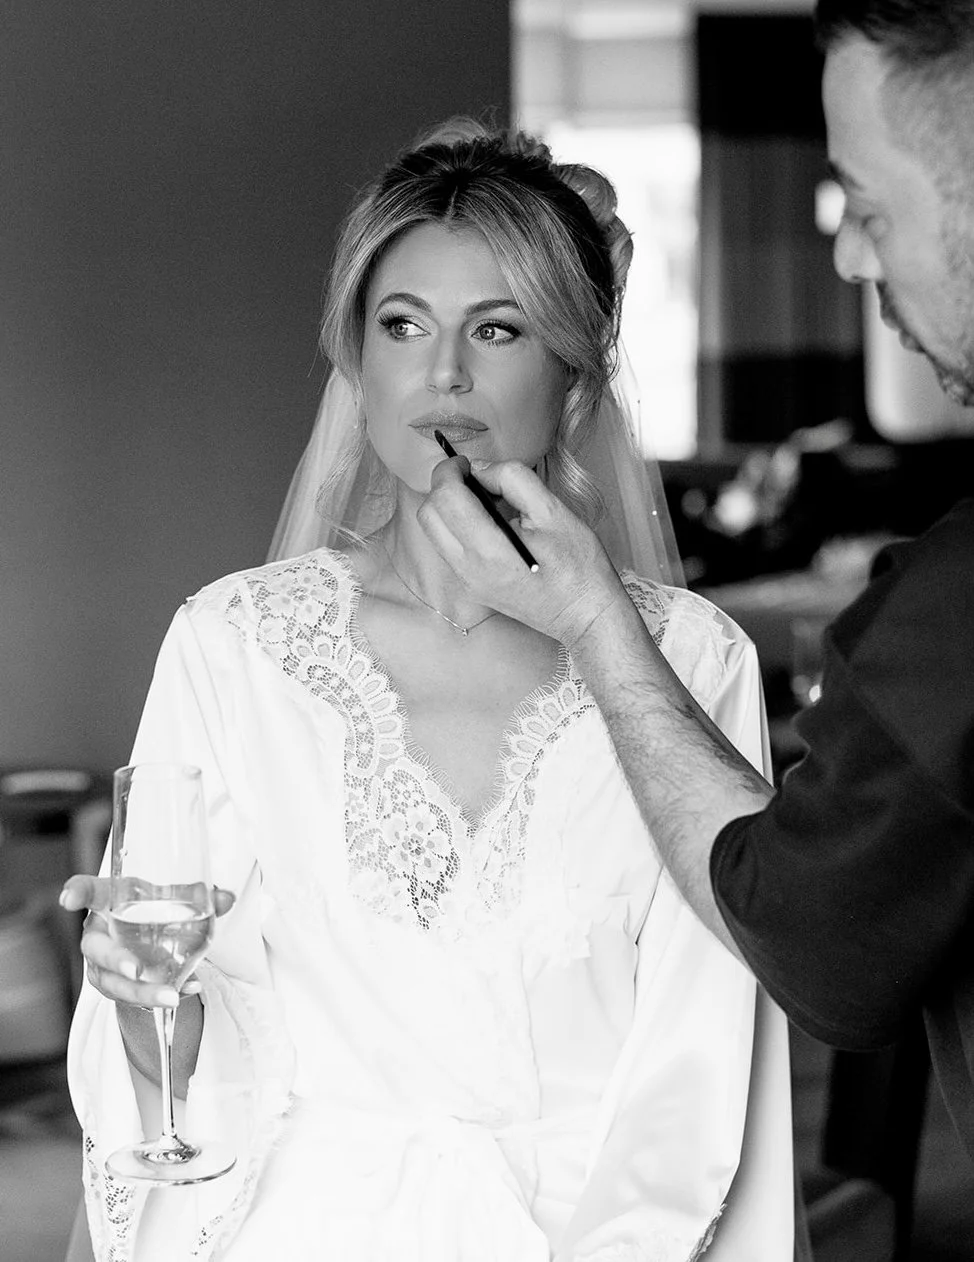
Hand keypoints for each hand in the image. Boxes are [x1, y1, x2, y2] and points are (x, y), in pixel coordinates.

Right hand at [59, 875, 234, 1008]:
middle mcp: (99, 933)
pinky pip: (133, 998)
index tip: (69, 899)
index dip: (76, 892)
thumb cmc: (151, 910)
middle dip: (115, 960)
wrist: (146, 940)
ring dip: (141, 992)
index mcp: (109, 901)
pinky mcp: (115, 987)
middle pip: (96, 948)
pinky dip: (161, 995)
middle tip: (136, 970)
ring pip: (113, 983)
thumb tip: (225, 898)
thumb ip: (198, 898)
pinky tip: (188, 990)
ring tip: (171, 995)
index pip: (90, 891)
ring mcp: (102, 965)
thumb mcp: (173, 899)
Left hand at [418, 456, 630, 646]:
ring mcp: (467, 584)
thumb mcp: (554, 511)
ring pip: (434, 532)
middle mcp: (468, 571)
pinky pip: (449, 549)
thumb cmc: (579, 567)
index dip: (450, 470)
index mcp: (489, 550)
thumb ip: (513, 479)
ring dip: (449, 508)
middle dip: (443, 488)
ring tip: (485, 501)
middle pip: (428, 515)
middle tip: (472, 478)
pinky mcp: (472, 589)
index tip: (467, 464)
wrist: (585, 616)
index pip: (445, 497)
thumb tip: (481, 469)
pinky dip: (458, 528)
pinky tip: (490, 525)